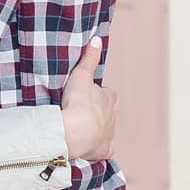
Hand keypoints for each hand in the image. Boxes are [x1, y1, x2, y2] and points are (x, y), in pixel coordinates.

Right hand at [61, 39, 116, 165]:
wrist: (77, 130)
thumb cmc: (79, 102)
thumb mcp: (81, 75)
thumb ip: (89, 58)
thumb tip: (97, 39)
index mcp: (108, 99)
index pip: (108, 94)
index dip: (100, 94)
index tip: (89, 94)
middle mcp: (112, 117)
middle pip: (109, 112)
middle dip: (100, 112)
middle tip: (85, 111)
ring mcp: (108, 134)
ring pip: (108, 130)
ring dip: (100, 129)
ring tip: (86, 129)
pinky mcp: (101, 150)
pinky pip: (105, 150)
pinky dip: (102, 150)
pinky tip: (94, 149)